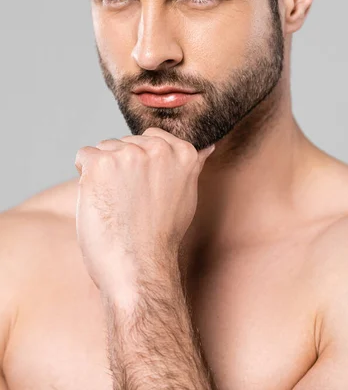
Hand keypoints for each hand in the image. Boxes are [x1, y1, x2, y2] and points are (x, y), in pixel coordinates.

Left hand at [74, 127, 214, 296]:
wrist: (139, 266)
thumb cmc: (161, 236)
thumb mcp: (187, 195)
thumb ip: (191, 166)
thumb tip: (207, 147)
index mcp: (183, 152)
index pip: (150, 138)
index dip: (141, 163)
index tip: (143, 188)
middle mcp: (158, 148)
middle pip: (125, 142)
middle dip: (121, 166)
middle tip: (130, 201)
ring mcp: (128, 154)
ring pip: (104, 148)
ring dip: (103, 172)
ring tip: (116, 203)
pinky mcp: (101, 163)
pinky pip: (84, 155)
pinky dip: (84, 176)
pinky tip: (98, 199)